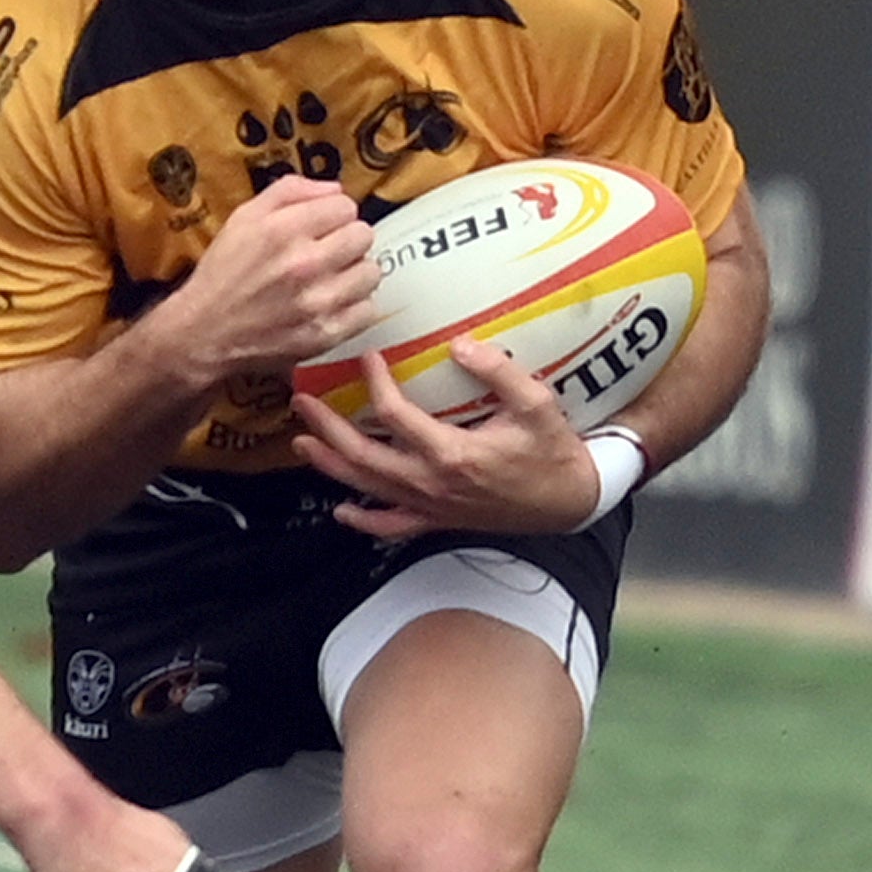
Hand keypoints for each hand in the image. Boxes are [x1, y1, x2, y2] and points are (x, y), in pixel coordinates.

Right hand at [159, 174, 379, 382]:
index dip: (332, 215)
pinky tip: (329, 304)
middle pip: (363, 235)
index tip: (320, 227)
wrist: (202, 334)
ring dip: (353, 273)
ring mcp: (318, 302)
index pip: (345, 206)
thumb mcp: (242, 218)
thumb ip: (288, 192)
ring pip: (371, 272)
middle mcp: (304, 263)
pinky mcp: (325, 333)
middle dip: (346, 240)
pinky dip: (352, 307)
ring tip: (330, 279)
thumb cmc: (222, 274)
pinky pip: (367, 310)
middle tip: (327, 252)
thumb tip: (334, 188)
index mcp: (283, 230)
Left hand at [288, 332, 595, 540]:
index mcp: (452, 453)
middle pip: (362, 455)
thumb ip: (499, 372)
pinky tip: (339, 510)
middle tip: (301, 401)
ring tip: (302, 442)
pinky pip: (391, 526)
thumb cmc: (553, 451)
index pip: (394, 414)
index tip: (365, 356)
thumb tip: (459, 344)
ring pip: (367, 487)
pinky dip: (362, 520)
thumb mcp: (537, 404)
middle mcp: (431, 483)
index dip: (374, 382)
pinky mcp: (437, 521)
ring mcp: (430, 506)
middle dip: (327, 427)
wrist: (570, 502)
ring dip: (330, 465)